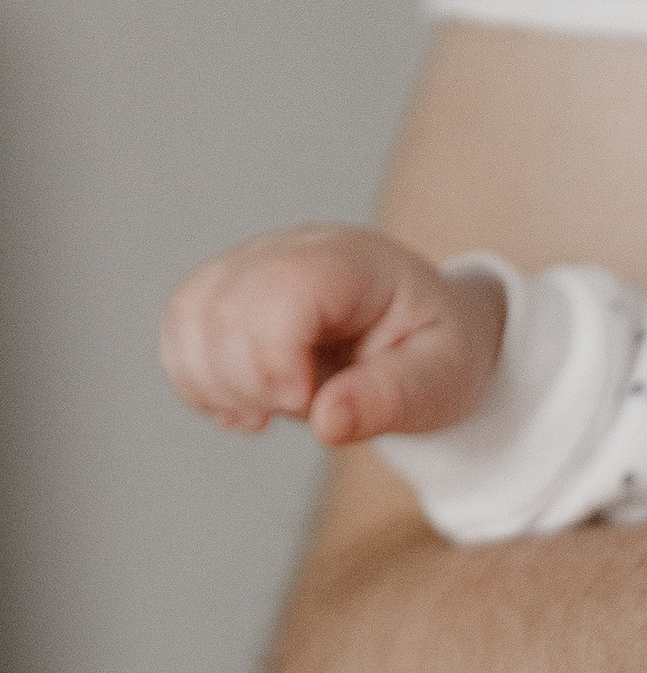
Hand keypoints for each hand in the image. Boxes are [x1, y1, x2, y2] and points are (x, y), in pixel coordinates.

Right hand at [161, 224, 503, 444]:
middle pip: (223, 306)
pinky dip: (198, 380)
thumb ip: (390, 399)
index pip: (281, 288)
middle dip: (248, 382)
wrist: (422, 333)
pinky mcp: (223, 293)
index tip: (304, 402)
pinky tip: (246, 404)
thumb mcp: (440, 380)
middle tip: (300, 408)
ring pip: (188, 317)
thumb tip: (327, 423)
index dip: (275, 357)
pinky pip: (180, 332)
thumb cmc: (435, 350)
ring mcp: (249, 265)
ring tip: (270, 411)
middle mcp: (289, 249)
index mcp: (350, 261)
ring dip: (217, 384)